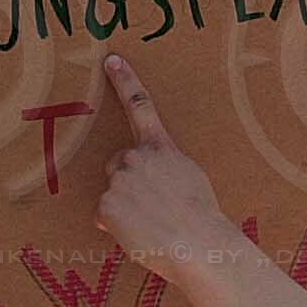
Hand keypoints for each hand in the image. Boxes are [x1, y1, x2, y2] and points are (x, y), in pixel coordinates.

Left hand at [95, 56, 241, 272]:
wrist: (199, 245)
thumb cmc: (202, 218)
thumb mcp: (190, 179)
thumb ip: (166, 169)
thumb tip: (150, 180)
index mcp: (162, 149)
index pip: (141, 106)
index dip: (125, 81)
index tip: (111, 60)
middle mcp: (138, 157)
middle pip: (117, 165)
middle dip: (126, 184)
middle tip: (151, 208)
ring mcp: (120, 179)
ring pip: (112, 194)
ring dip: (123, 209)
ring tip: (150, 225)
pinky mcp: (108, 203)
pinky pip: (104, 217)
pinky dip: (117, 228)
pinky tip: (139, 234)